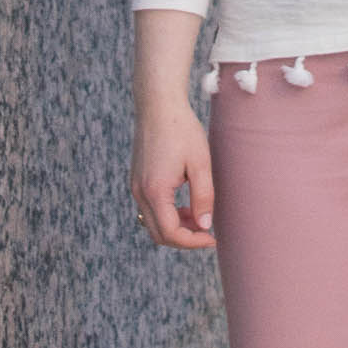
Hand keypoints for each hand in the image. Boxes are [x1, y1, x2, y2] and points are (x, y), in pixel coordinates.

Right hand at [131, 100, 216, 250]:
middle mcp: (140, 193)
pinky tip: (185, 205)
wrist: (159, 106)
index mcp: (156, 191)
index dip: (193, 242)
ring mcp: (135, 187)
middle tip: (208, 232)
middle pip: (159, 234)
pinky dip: (167, 215)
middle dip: (184, 239)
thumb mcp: (200, 163)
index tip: (213, 237)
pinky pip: (150, 209)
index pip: (171, 233)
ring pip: (153, 224)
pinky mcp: (136, 181)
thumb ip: (204, 197)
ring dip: (176, 227)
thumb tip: (205, 225)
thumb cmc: (182, 130)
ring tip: (199, 216)